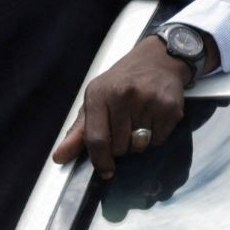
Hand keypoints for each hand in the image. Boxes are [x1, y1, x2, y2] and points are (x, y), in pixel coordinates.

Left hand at [51, 34, 191, 179]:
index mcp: (100, 94)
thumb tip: (59, 157)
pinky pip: (159, 140)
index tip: (105, 170)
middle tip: (124, 130)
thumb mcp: (96, 98)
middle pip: (120, 147)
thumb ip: (79, 130)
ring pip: (140, 146)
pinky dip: (155, 137)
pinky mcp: (170, 107)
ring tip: (139, 122)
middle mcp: (125, 96)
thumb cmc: (123, 81)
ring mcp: (149, 101)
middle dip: (121, 147)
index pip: (97, 139)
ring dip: (138, 143)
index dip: (100, 160)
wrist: (158, 58)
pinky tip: (154, 119)